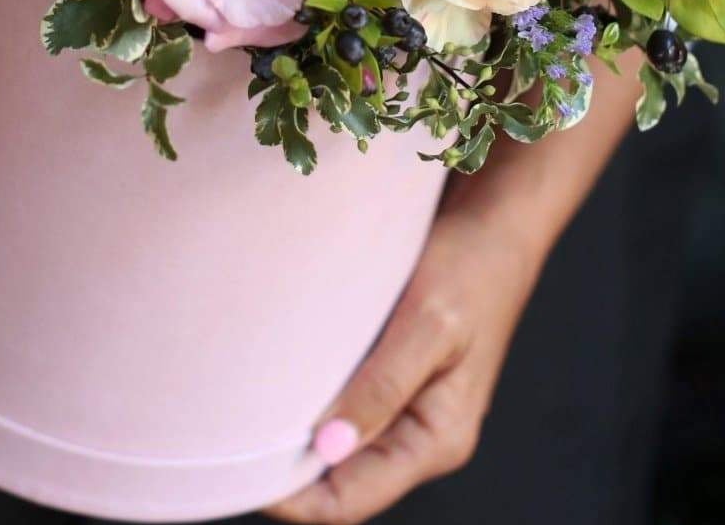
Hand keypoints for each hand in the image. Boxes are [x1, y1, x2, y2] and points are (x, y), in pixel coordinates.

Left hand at [266, 198, 539, 524]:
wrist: (494, 226)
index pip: (351, 501)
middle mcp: (420, 437)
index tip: (240, 473)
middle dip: (286, 471)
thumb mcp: (428, 325)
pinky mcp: (392, 382)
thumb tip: (328, 446)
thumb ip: (381, 387)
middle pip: (339, 482)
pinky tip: (282, 382)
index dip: (294, 499)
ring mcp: (406, 411)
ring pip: (337, 450)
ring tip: (249, 410)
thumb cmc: (470, 269)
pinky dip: (311, 403)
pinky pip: (343, 410)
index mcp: (438, 439)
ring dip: (296, 437)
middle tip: (231, 437)